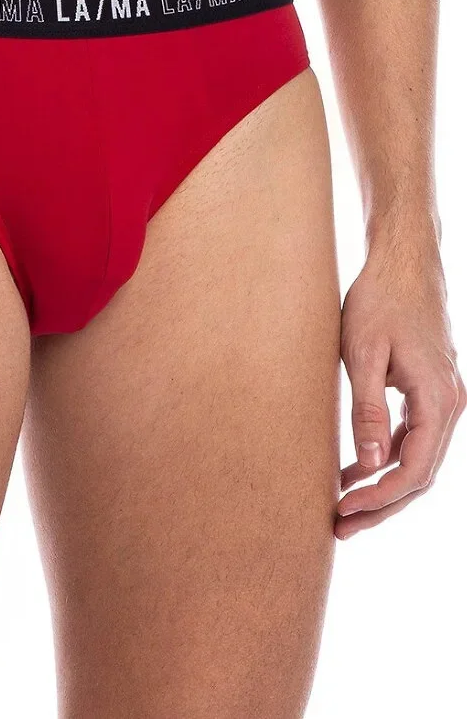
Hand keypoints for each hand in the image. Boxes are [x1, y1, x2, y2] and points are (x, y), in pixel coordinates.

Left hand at [336, 232, 463, 537]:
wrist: (402, 262)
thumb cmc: (378, 300)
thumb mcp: (362, 354)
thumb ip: (367, 410)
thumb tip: (371, 465)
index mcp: (439, 399)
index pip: (415, 470)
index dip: (379, 497)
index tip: (342, 511)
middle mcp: (450, 405)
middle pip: (420, 475)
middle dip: (381, 505)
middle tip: (339, 528)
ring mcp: (442, 399)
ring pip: (417, 460)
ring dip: (382, 486)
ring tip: (341, 508)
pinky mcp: (428, 391)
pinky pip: (412, 438)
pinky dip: (385, 458)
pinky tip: (354, 469)